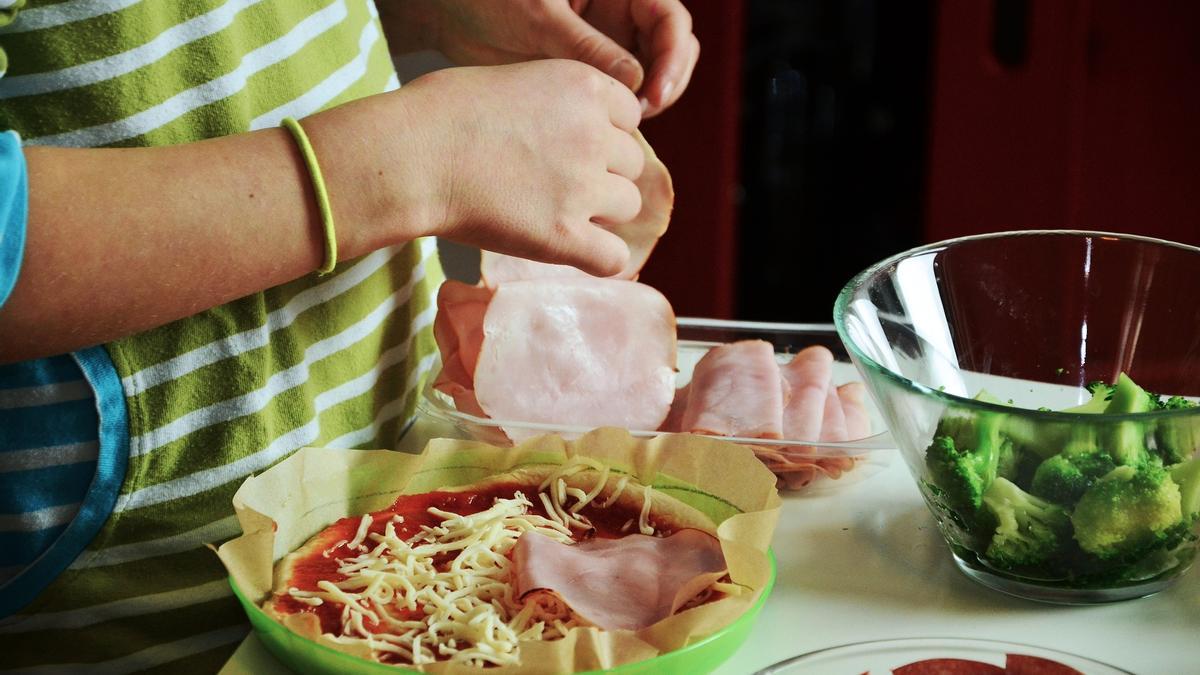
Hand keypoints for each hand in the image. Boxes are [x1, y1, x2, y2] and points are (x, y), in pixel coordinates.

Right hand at [362, 60, 644, 275]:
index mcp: (585, 87)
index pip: (629, 117)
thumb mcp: (516, 80)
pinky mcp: (564, 235)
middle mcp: (594, 134)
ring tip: (556, 211)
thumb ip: (557, 104)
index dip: (605, 134)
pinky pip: (612, 258)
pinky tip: (578, 251)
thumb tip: (570, 132)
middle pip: (631, 163)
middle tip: (558, 181)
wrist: (413, 155)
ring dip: (600, 212)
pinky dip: (602, 259)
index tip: (573, 145)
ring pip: (627, 206)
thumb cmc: (443, 113)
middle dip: (603, 172)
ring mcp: (583, 186)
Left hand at [401, 0, 698, 117]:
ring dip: (642, 111)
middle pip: (668, 55)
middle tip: (642, 118)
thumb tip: (636, 83)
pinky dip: (614, 125)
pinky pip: (614, 105)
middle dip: (664, 87)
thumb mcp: (538, 18)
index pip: (670, 21)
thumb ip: (586, 45)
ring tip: (621, 135)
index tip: (653, 92)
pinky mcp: (583, 82)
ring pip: (645, 84)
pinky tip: (599, 142)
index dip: (672, 57)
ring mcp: (603, 50)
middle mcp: (616, 20)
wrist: (444, 15)